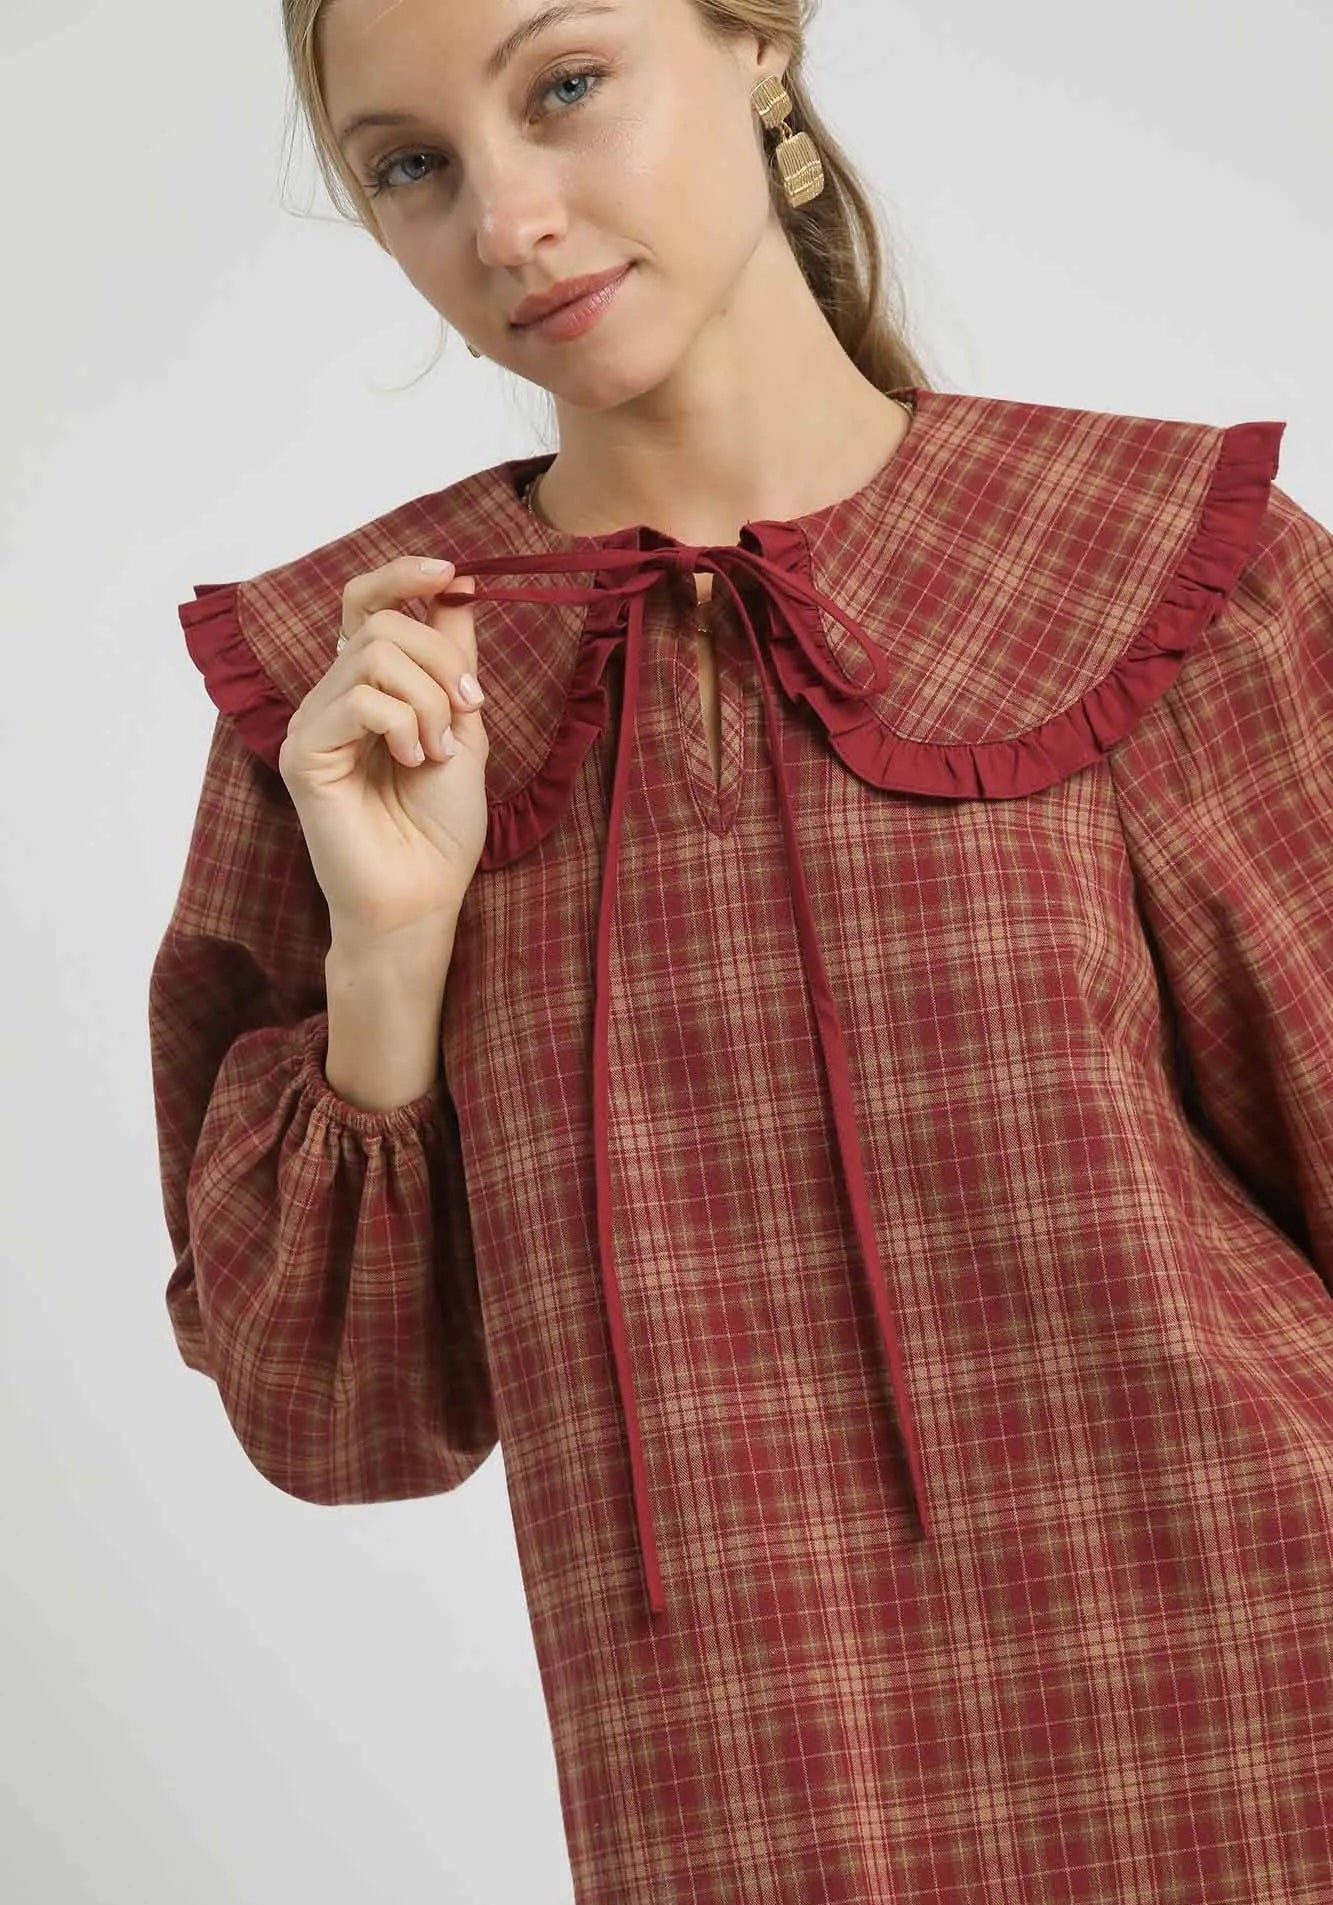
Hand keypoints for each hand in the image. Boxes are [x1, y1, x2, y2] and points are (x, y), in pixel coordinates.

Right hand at [278, 556, 488, 949]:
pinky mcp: (301, 754)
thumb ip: (454, 662)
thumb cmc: (442, 827)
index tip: (456, 574)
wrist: (424, 896)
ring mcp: (312, 724)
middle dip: (441, 660)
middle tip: (468, 712)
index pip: (365, 602)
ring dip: (427, 699)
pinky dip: (401, 723)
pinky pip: (356, 699)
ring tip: (436, 752)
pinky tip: (411, 761)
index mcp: (368, 689)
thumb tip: (458, 587)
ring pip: (372, 654)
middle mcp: (332, 698)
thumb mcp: (464, 727)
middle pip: (380, 621)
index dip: (405, 575)